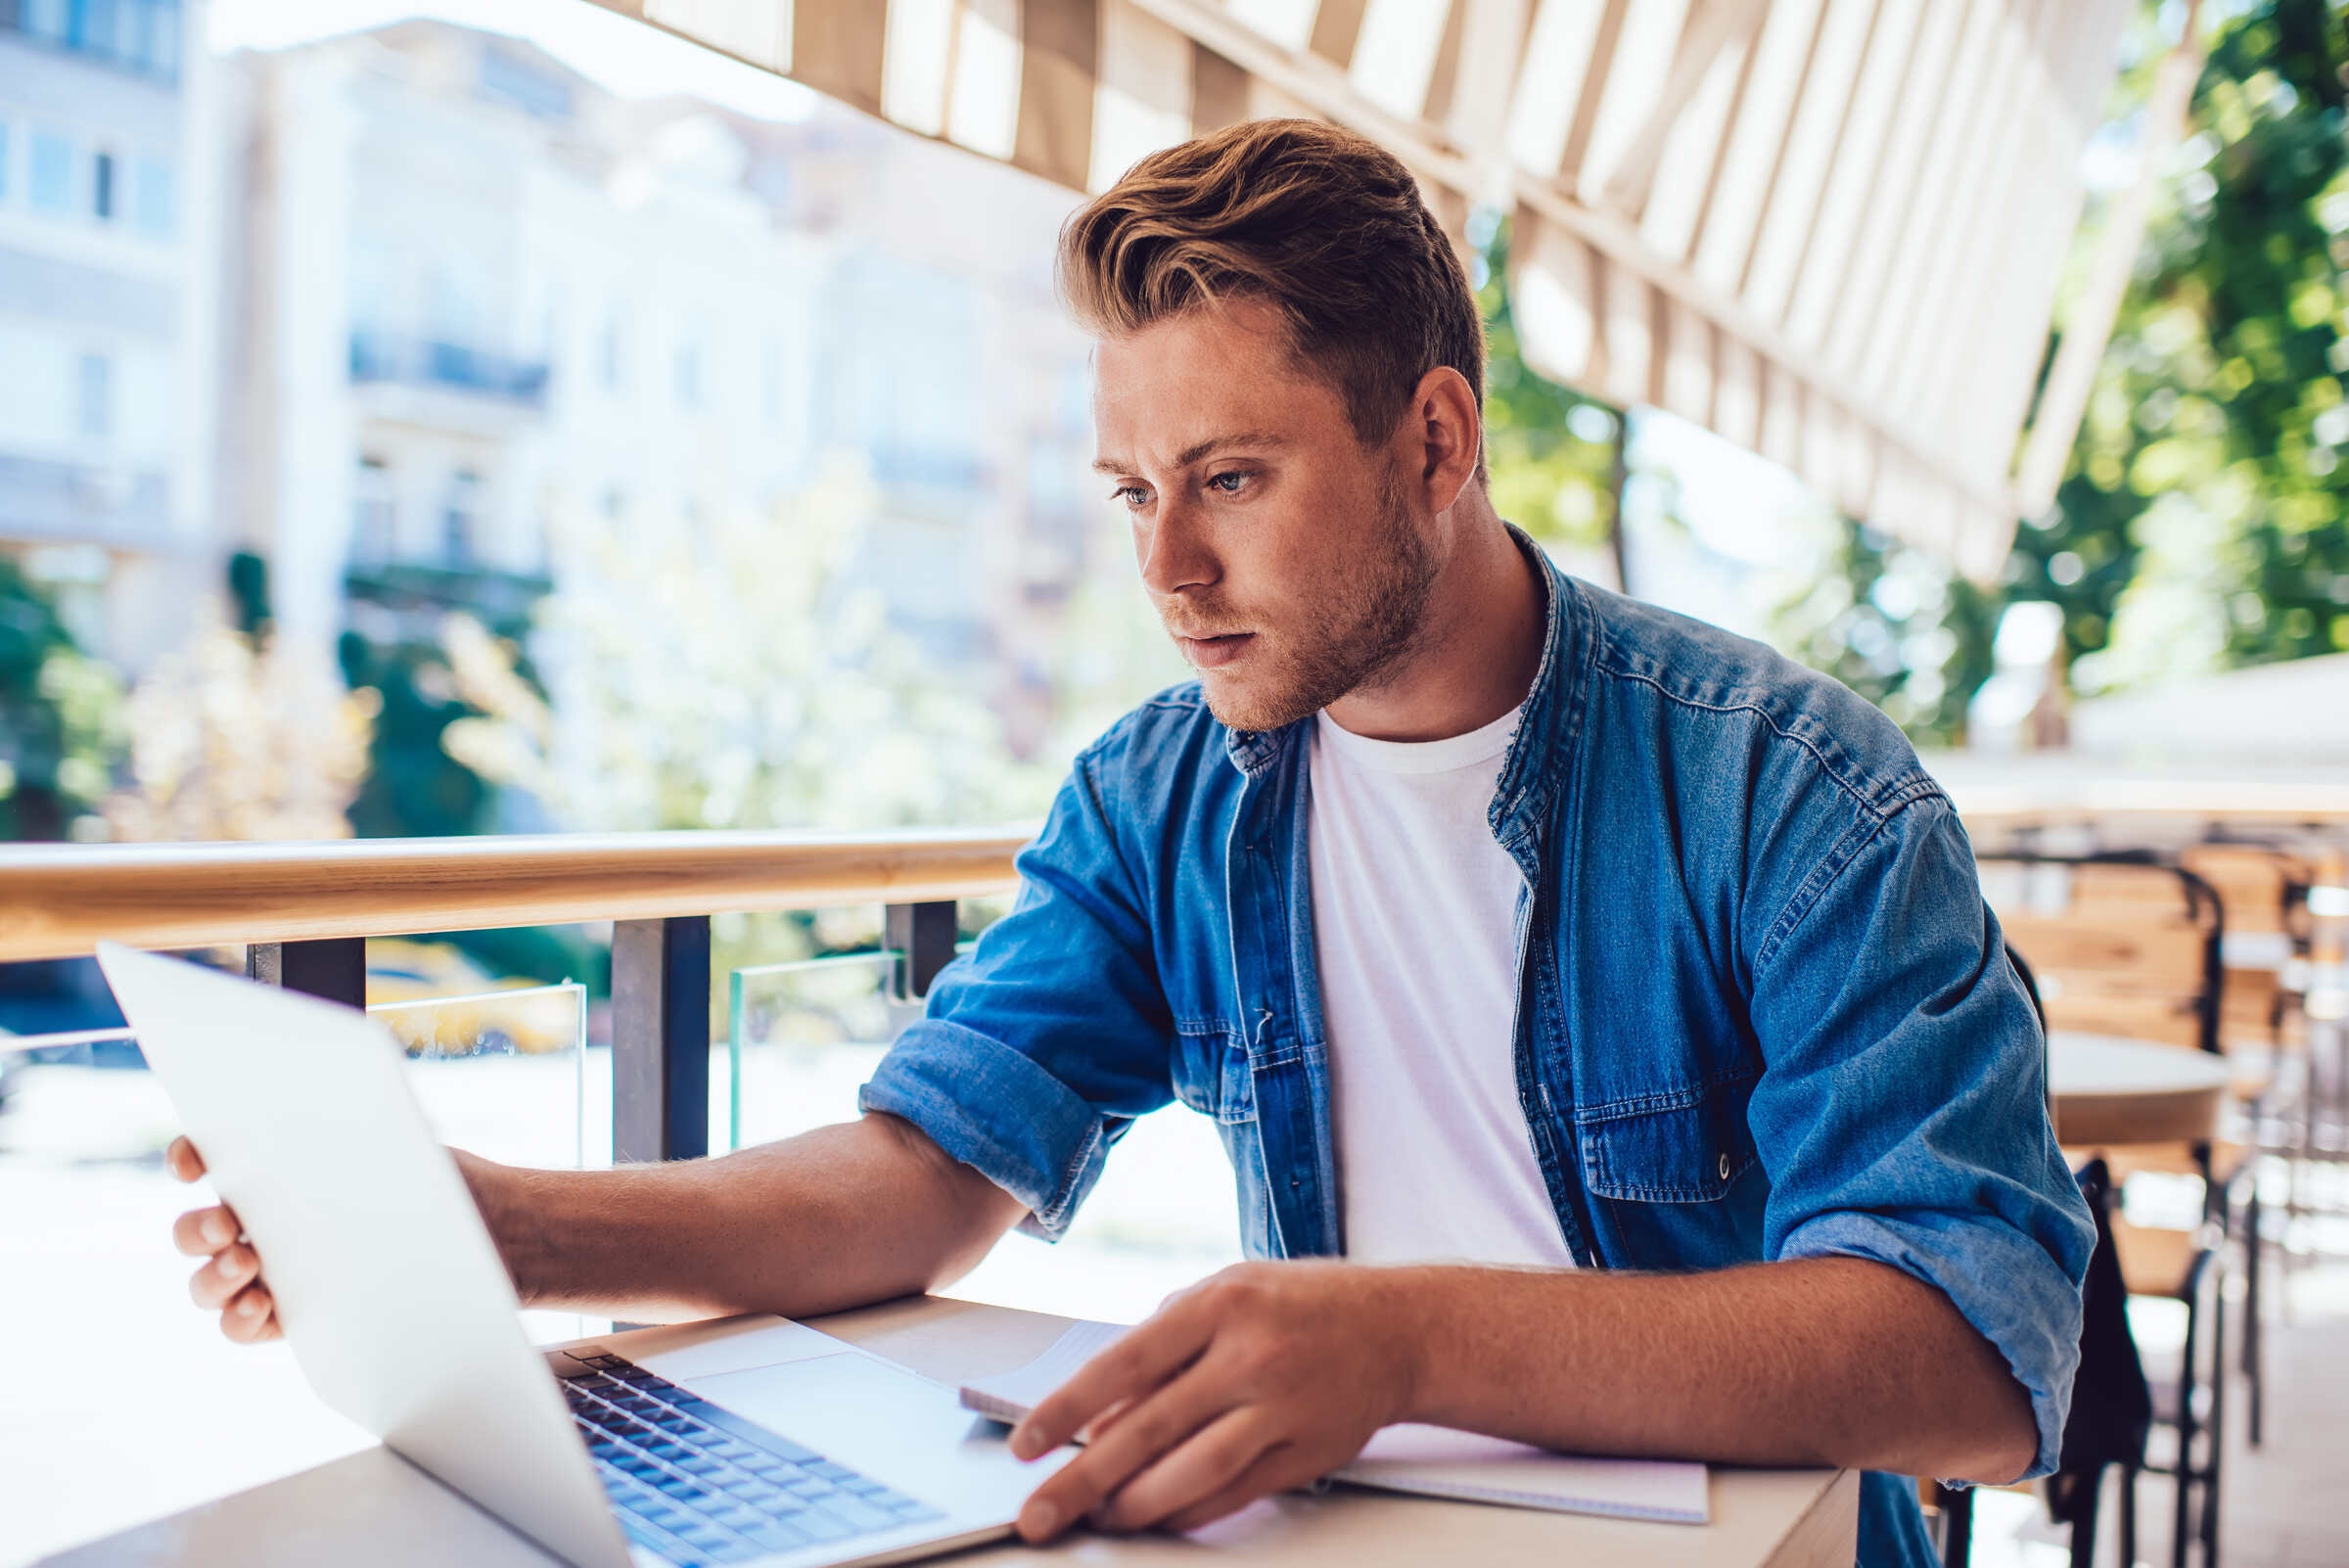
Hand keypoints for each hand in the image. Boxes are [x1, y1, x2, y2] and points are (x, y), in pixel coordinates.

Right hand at [167, 1136, 514, 1340]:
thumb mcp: (402, 1147)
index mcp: (280, 1170)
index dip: (190, 1156)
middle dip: (196, 1230)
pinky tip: (261, 1308)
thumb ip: (348, 1138)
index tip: (193, 1164)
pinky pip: (244, 1325)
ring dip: (212, 1279)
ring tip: (247, 1270)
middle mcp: (268, 1220)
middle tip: (224, 1227)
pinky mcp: (295, 1316)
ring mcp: (276, 1271)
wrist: (494, 1238)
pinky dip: (239, 1320)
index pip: (213, 1157)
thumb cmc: (446, 1182)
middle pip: (198, 1229)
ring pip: (211, 1282)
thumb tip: (308, 1119)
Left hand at [1006, 1260, 1424, 1540]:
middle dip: (1083, 1479)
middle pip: (1149, 1429)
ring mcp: (1282, 1406)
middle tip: (1040, 1512)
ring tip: (1099, 1518)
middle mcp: (1250, 1354)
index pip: (1125, 1361)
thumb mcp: (1227, 1290)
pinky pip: (1235, 1494)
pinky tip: (1157, 1519)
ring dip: (1136, 1505)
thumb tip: (1102, 1407)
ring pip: (1193, 1472)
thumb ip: (1164, 1339)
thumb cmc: (1301, 1304)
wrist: (1399, 1328)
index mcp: (1220, 1303)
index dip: (1067, 1408)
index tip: (1026, 1444)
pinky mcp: (1306, 1451)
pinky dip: (1189, 1513)